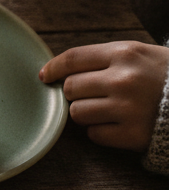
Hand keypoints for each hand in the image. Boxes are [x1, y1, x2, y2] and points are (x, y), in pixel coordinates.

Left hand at [40, 41, 168, 150]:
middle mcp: (123, 79)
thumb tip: (64, 68)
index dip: (53, 68)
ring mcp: (128, 108)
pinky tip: (119, 126)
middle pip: (71, 88)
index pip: (73, 58)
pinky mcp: (134, 135)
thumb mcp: (145, 54)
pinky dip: (102, 133)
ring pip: (78, 113)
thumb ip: (108, 58)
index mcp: (125, 53)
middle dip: (76, 93)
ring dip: (87, 114)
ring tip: (109, 111)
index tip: (45, 75)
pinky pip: (95, 135)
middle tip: (93, 95)